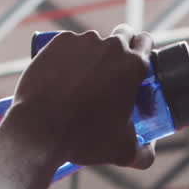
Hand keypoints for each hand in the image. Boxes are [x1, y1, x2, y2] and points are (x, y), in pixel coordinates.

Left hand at [2, 25, 156, 169]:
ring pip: (94, 41)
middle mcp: (112, 47)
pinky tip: (62, 75)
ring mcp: (83, 41)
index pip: (146, 42)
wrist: (40, 130)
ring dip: (93, 54)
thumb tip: (149, 153)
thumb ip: (144, 153)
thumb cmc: (84, 138)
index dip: (142, 51)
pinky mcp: (58, 42)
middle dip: (121, 47)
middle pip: (124, 34)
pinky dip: (68, 55)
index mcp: (134, 66)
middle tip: (111, 70)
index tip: (135, 64)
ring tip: (82, 79)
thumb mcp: (123, 151)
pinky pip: (69, 44)